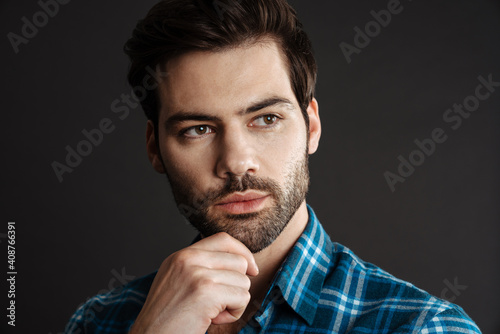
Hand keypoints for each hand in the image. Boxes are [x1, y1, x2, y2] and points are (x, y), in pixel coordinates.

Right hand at [129, 232, 258, 333]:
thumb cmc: (167, 318)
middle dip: (237, 285)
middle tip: (218, 303)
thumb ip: (201, 267)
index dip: (243, 252)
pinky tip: (212, 320)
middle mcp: (187, 259)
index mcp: (181, 255)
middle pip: (239, 260)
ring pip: (243, 281)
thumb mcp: (179, 282)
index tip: (251, 270)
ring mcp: (197, 273)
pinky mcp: (206, 291)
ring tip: (211, 313)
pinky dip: (234, 313)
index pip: (223, 239)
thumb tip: (241, 262)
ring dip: (234, 302)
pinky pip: (242, 298)